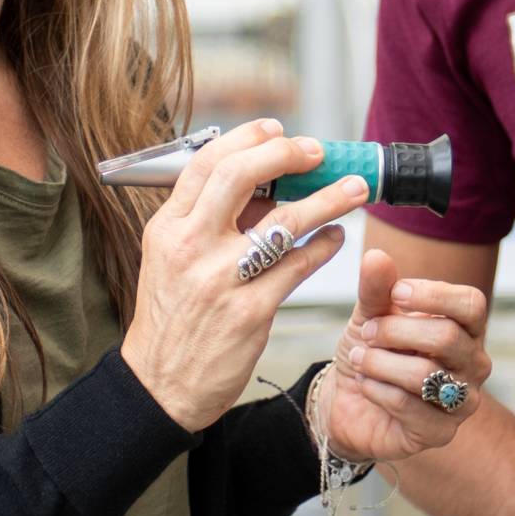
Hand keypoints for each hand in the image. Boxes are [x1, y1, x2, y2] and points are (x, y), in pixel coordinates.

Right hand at [120, 120, 368, 432]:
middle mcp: (190, 247)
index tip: (277, 130)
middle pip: (241, 176)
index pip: (205, 164)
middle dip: (286, 154)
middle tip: (317, 151)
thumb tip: (263, 187)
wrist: (159, 386)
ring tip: (355, 188)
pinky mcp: (251, 312)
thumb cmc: (171, 321)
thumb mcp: (169, 262)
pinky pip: (299, 266)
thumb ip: (207, 223)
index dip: (247, 138)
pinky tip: (336, 238)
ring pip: (284, 220)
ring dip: (328, 198)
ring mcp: (221, 279)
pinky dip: (324, 247)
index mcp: (166, 228)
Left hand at [318, 249, 490, 466]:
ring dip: (381, 362)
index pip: (471, 304)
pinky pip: (410, 407)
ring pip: (426, 374)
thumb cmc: (371, 350)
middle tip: (366, 332)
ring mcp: (461, 402)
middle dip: (396, 331)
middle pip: (447, 337)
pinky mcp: (440, 433)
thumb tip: (376, 256)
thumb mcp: (369, 314)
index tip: (396, 293)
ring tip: (360, 359)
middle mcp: (473, 364)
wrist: (348, 400)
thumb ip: (376, 288)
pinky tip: (366, 385)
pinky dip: (378, 390)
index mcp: (466, 329)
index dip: (434, 295)